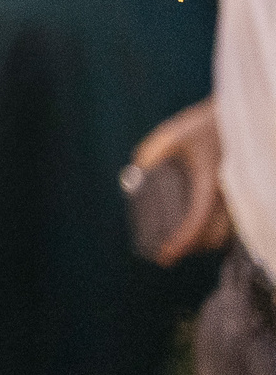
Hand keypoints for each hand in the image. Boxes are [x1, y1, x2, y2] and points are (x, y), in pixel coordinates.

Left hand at [133, 97, 232, 264]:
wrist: (235, 118)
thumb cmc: (202, 126)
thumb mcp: (172, 136)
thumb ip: (151, 153)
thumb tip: (135, 175)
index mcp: (210, 183)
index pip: (197, 221)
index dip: (181, 241)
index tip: (164, 255)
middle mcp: (228, 195)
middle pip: (213, 236)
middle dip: (190, 247)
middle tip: (167, 251)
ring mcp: (237, 196)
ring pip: (225, 233)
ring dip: (203, 241)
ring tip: (179, 242)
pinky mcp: (239, 194)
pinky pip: (230, 223)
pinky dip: (214, 231)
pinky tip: (195, 227)